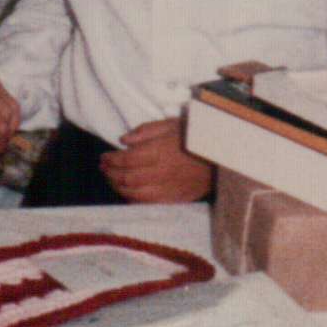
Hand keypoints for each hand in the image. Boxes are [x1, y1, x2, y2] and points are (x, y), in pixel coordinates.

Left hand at [99, 117, 213, 203]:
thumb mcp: (172, 124)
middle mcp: (162, 173)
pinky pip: (148, 203)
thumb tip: (123, 140)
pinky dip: (133, 199)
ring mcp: (168, 188)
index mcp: (160, 152)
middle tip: (103, 167)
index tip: (104, 157)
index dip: (111, 159)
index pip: (127, 159)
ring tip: (111, 179)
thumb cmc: (196, 137)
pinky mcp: (175, 199)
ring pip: (135, 193)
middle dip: (111, 173)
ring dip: (118, 187)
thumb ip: (146, 131)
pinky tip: (127, 192)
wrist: (223, 158)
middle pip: (128, 177)